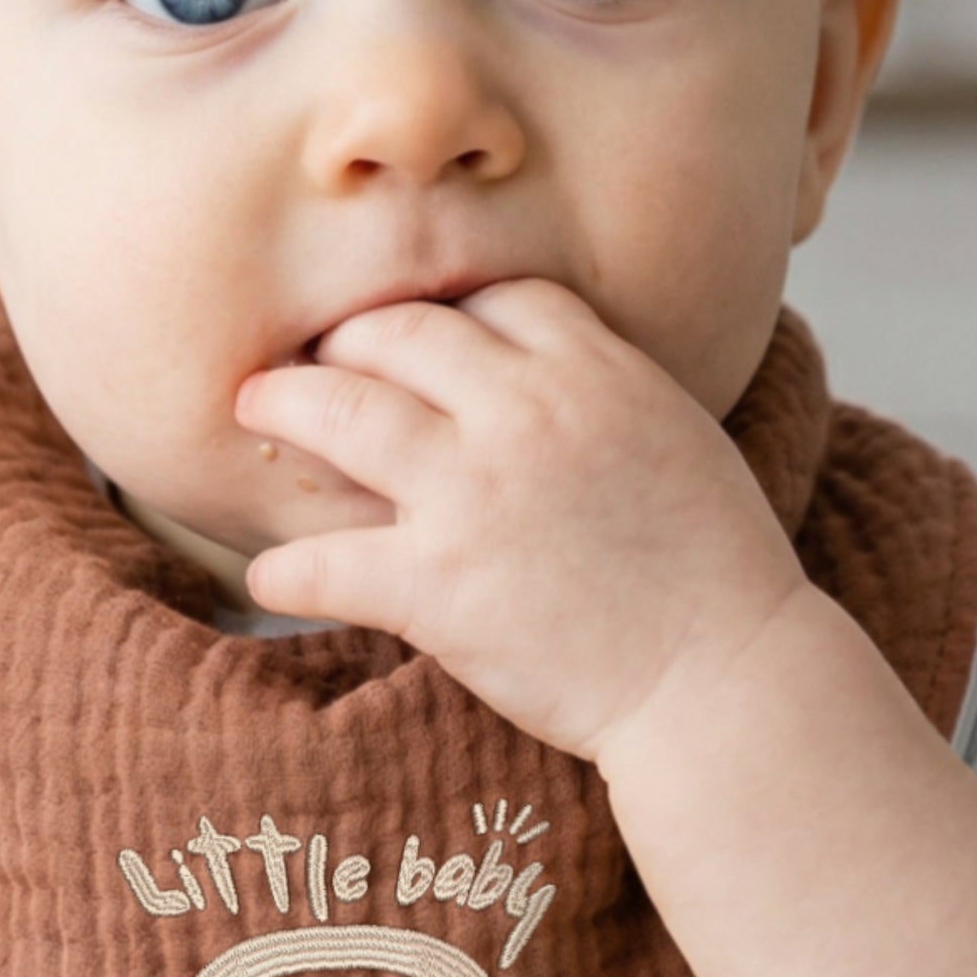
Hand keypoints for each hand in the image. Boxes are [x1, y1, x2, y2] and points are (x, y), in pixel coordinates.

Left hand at [234, 280, 815, 770]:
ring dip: (284, 406)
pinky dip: (284, 571)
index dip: (436, 309)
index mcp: (595, 369)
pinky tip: (266, 577)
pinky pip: (325, 562)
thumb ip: (606, 399)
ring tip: (251, 412)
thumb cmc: (716, 578)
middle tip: (303, 362)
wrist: (724, 678)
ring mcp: (475, 494)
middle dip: (341, 339)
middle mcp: (526, 411)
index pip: (491, 297)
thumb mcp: (678, 441)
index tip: (402, 334)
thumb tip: (554, 388)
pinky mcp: (439, 585)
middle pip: (399, 332)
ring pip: (342, 412)